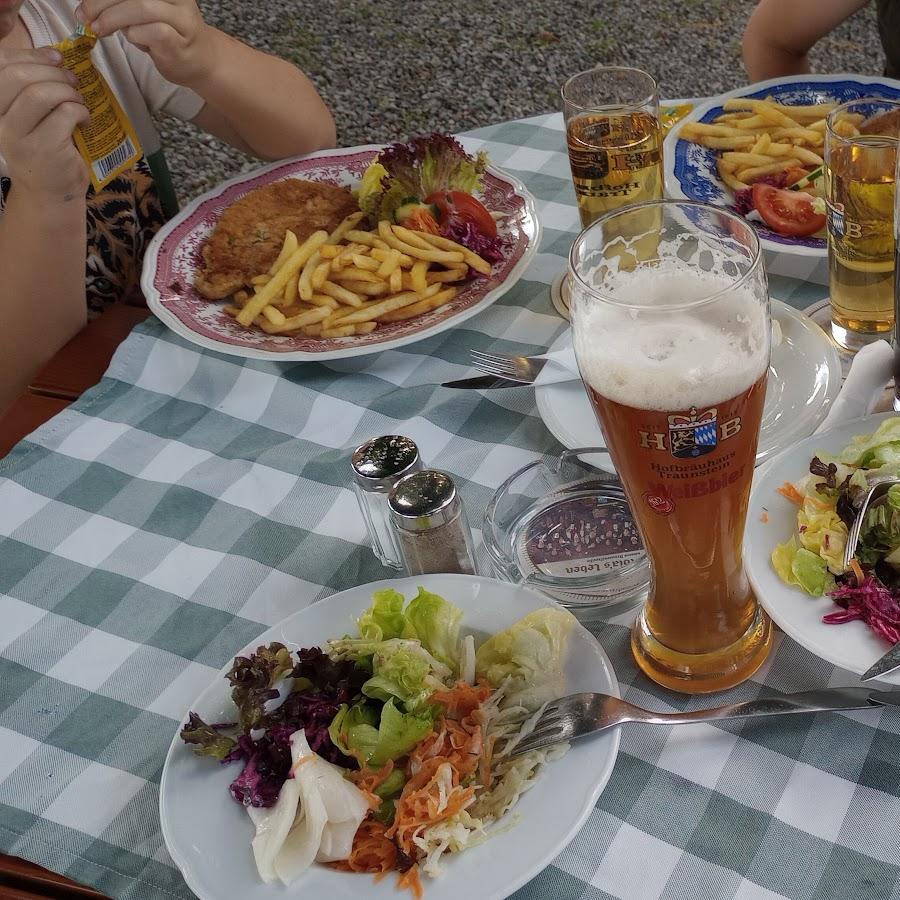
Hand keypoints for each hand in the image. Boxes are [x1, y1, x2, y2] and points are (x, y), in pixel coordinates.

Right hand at [0, 48, 89, 200]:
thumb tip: (53, 57)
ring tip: (78, 100)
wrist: (50, 194)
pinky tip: (85, 119)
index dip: (30, 54)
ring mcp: (20, 136)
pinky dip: (80, 110)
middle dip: (52, 71)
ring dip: (66, 91)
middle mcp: (0, 121)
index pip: (1, 67)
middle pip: (18, 77)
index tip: (56, 56)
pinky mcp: (45, 148)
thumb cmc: (43, 152)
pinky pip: (64, 114)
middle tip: (72, 80)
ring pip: (39, 94)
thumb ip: (32, 91)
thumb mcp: (30, 119)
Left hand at [77, 0, 216, 86]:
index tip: (84, 5)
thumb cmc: (169, 34)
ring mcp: (181, 18)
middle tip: (85, 16)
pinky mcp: (181, 42)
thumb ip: (122, 3)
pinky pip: (154, 32)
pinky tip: (132, 39)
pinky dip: (135, 35)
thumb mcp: (143, 10)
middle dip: (100, 3)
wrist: (201, 61)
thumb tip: (87, 6)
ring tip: (99, 30)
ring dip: (113, 19)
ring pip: (141, 7)